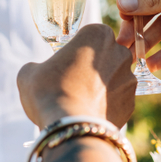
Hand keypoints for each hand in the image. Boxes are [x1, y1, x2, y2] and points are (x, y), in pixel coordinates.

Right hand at [17, 24, 135, 127]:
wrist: (70, 126)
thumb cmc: (48, 92)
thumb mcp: (29, 72)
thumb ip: (38, 66)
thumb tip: (39, 73)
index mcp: (98, 34)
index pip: (90, 36)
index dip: (77, 49)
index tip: (66, 62)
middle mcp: (120, 53)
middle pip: (106, 56)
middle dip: (93, 66)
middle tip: (72, 81)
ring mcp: (129, 79)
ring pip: (114, 79)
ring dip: (101, 87)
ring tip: (80, 101)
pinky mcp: (131, 104)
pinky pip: (117, 101)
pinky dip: (106, 106)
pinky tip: (89, 114)